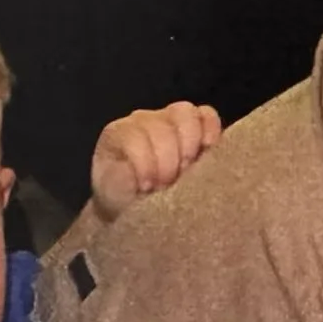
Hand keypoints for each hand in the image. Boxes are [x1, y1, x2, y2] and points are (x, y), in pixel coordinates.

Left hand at [90, 103, 221, 222]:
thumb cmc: (124, 201)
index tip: (148, 188)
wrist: (138, 206)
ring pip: (185, 114)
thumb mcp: (112, 198)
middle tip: (168, 185)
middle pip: (162, 126)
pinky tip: (206, 153)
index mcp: (118, 134)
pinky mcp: (195, 123)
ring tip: (186, 173)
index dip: (146, 164)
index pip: (135, 136)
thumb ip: (117, 184)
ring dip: (190, 146)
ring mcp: (169, 118)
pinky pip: (207, 116)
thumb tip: (126, 170)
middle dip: (169, 161)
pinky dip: (211, 131)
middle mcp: (142, 120)